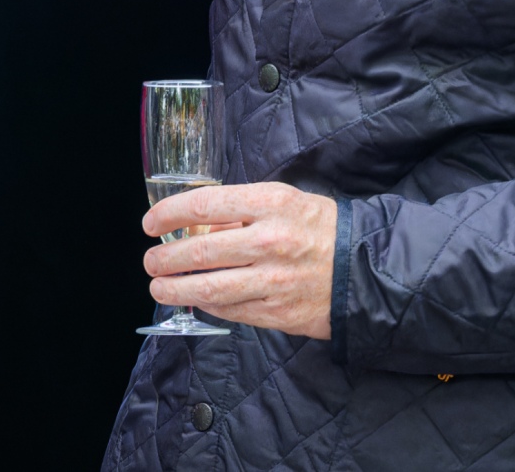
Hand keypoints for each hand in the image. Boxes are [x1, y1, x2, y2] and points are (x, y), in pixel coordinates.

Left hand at [143, 182, 337, 338]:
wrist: (364, 270)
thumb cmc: (319, 229)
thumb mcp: (284, 201)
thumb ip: (241, 212)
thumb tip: (197, 226)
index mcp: (269, 204)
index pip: (204, 205)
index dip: (169, 214)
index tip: (151, 223)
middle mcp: (269, 241)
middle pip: (200, 251)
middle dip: (165, 259)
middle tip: (150, 261)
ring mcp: (272, 280)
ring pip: (208, 288)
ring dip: (175, 289)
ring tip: (159, 286)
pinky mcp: (276, 313)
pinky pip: (229, 310)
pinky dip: (205, 305)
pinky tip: (195, 299)